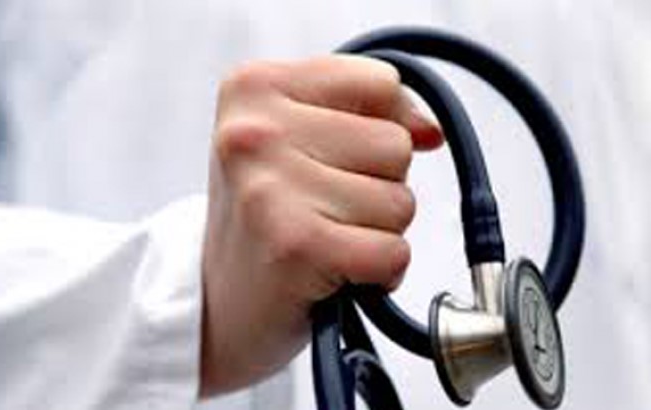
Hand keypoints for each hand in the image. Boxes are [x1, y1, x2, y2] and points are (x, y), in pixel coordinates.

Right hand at [200, 56, 442, 395]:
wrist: (220, 300)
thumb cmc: (268, 214)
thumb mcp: (299, 137)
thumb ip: (369, 113)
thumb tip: (430, 132)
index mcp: (254, 87)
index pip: (381, 84)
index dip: (380, 127)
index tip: (339, 158)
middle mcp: (253, 132)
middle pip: (395, 146)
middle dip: (376, 185)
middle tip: (322, 209)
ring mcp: (269, 189)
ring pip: (400, 202)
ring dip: (375, 231)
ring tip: (325, 239)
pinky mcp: (295, 247)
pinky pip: (393, 253)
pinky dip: (378, 272)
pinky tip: (335, 271)